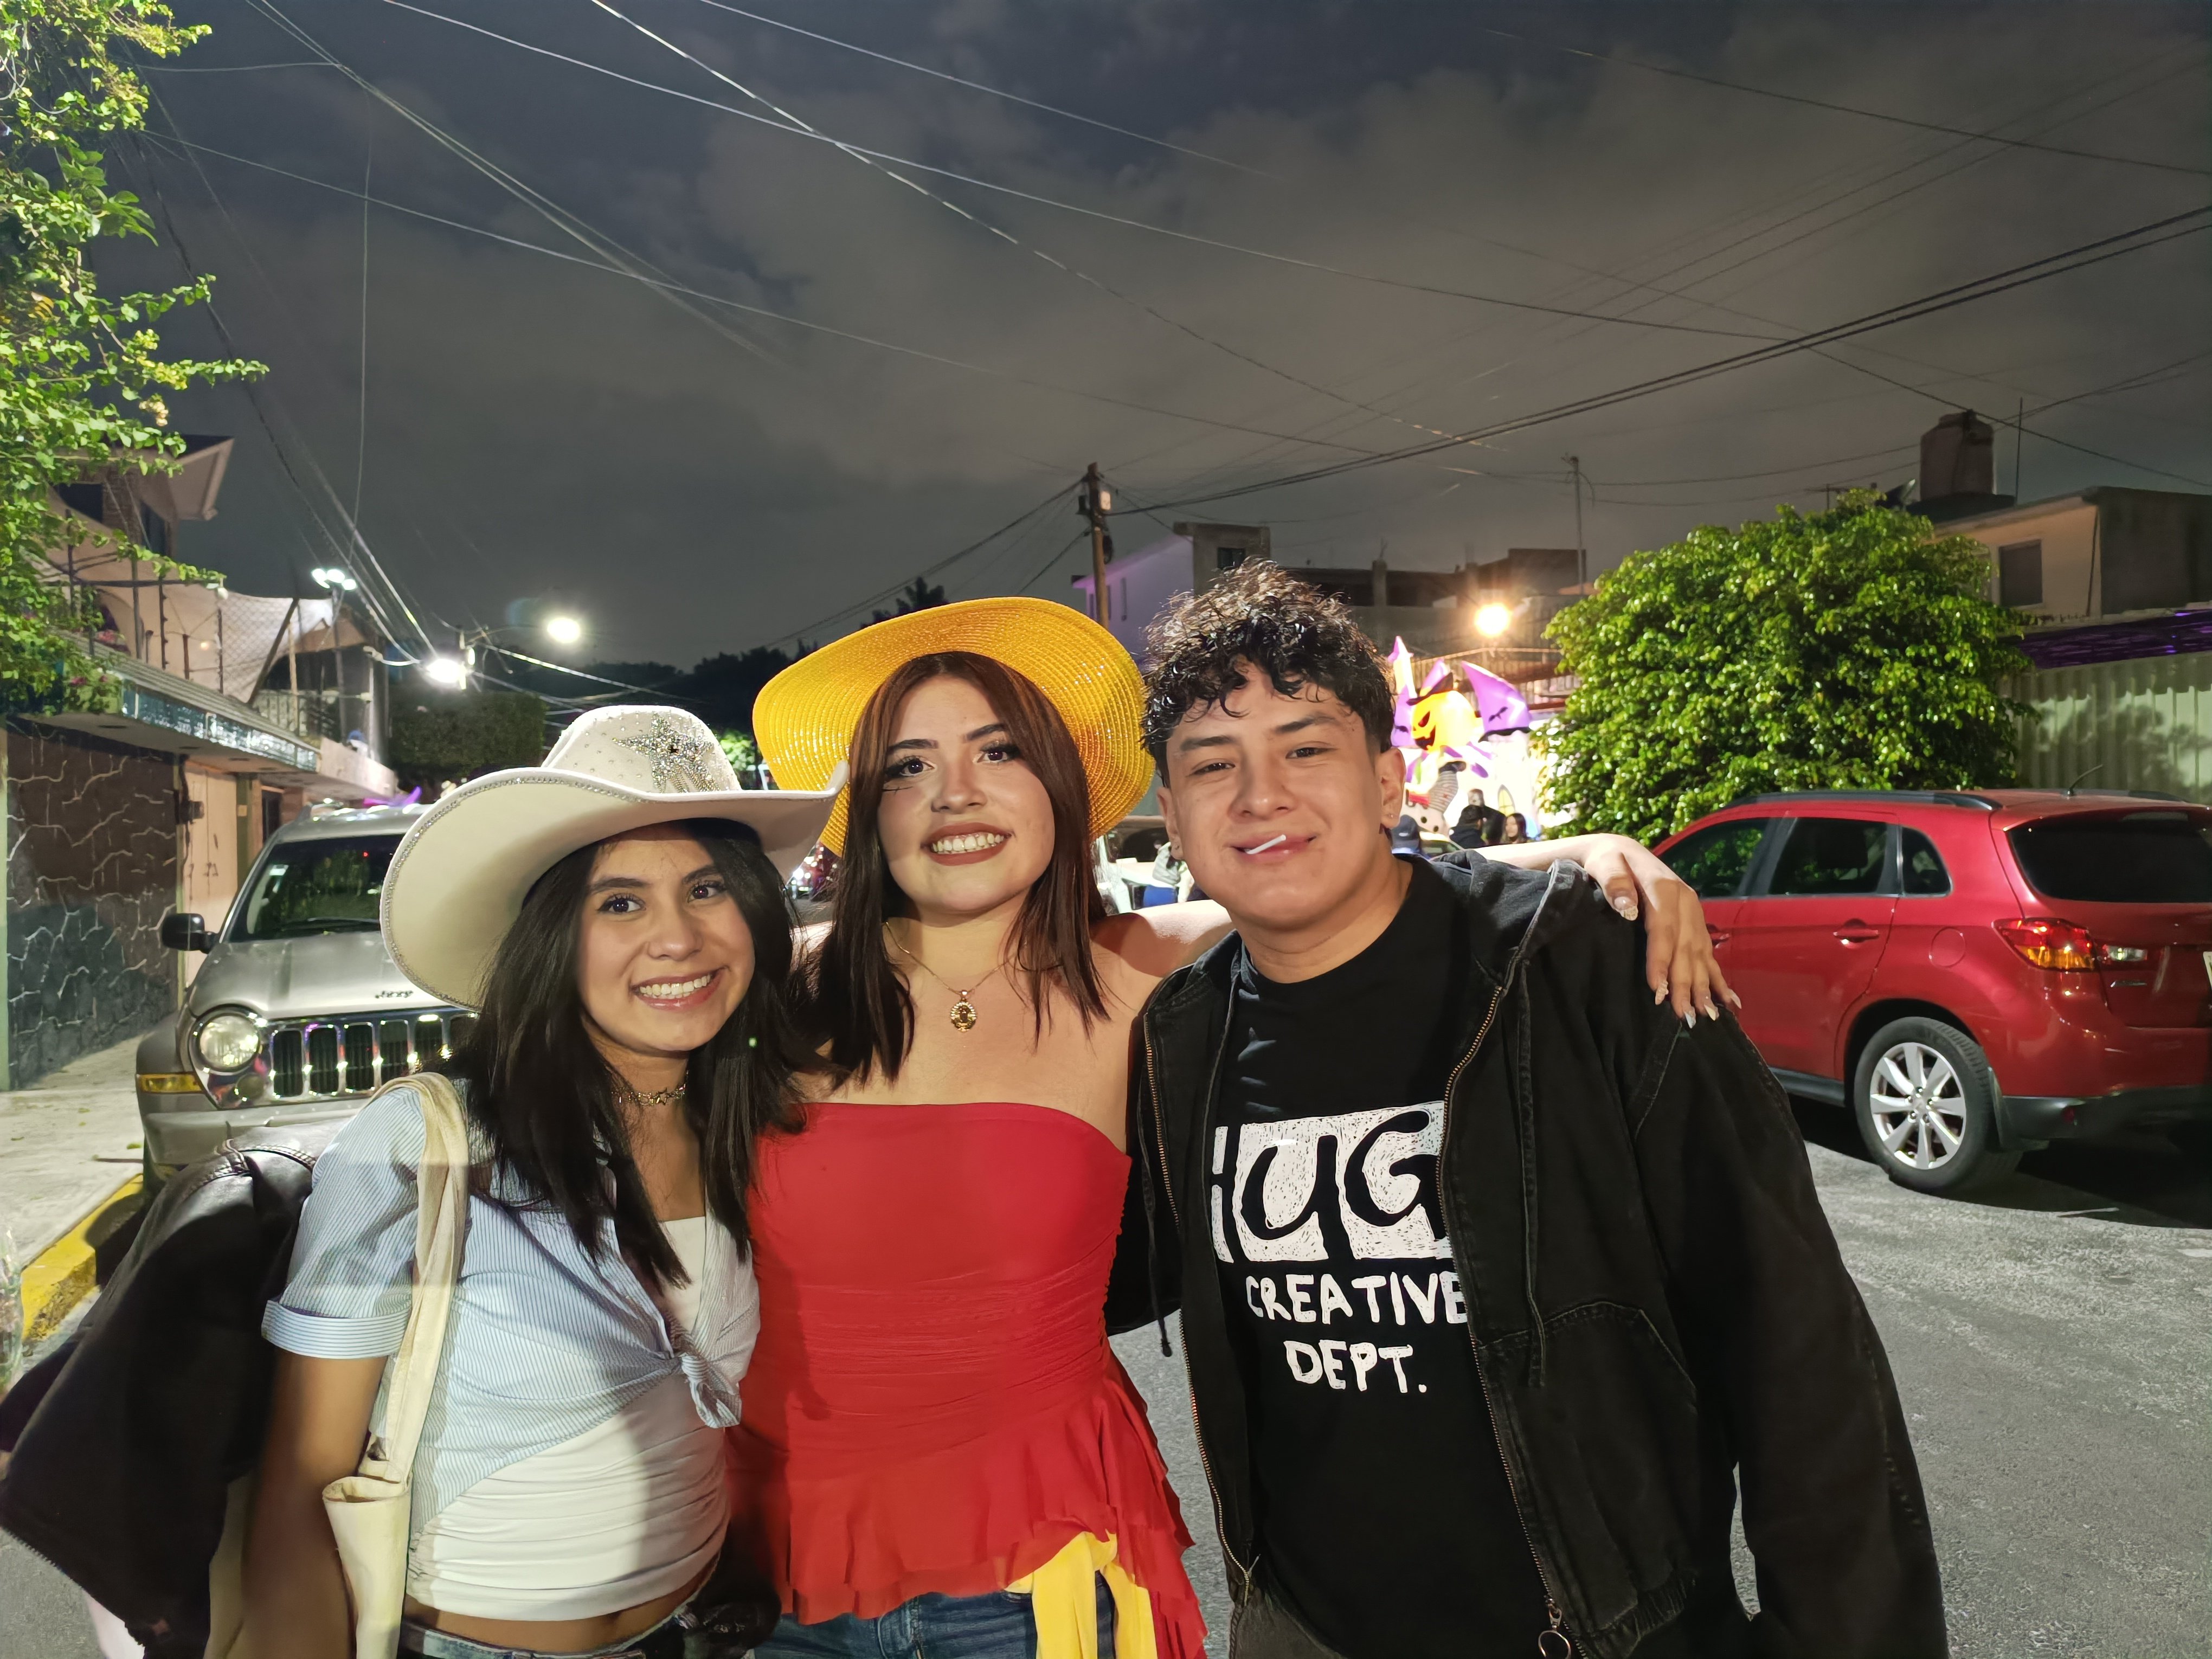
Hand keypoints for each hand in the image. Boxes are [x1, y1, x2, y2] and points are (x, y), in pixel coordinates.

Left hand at [1574, 835, 1738, 1023]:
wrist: (1620, 851)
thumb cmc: (1606, 860)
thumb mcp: (1604, 862)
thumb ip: (1613, 882)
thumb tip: (1626, 906)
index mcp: (1664, 887)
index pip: (1663, 928)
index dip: (1661, 959)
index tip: (1656, 989)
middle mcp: (1685, 900)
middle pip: (1686, 946)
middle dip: (1686, 982)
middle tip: (1683, 1014)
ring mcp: (1693, 911)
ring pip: (1700, 952)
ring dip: (1704, 985)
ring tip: (1707, 1015)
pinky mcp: (1694, 921)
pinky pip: (1707, 951)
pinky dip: (1717, 976)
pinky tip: (1728, 1000)